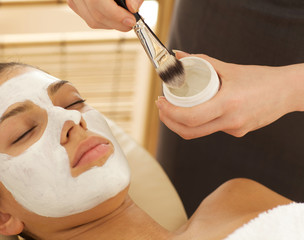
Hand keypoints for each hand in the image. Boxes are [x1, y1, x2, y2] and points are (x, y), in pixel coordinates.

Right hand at [68, 0, 143, 31]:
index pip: (99, 3)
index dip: (117, 16)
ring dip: (110, 24)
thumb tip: (133, 8)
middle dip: (116, 23)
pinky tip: (111, 16)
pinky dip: (102, 21)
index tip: (131, 20)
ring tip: (122, 19)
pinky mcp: (74, 3)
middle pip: (96, 15)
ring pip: (92, 20)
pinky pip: (88, 18)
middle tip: (130, 23)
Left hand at [156, 51, 303, 138]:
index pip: (190, 117)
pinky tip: (202, 110)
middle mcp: (231, 121)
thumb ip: (202, 61)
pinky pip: (214, 129)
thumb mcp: (230, 68)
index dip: (170, 113)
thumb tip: (179, 55)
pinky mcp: (238, 132)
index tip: (160, 103)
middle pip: (190, 132)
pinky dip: (203, 121)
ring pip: (200, 132)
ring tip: (175, 108)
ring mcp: (235, 130)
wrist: (287, 91)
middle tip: (162, 109)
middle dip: (170, 122)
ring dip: (183, 123)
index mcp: (228, 104)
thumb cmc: (261, 78)